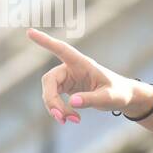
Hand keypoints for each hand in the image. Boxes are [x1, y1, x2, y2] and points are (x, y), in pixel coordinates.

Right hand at [27, 27, 141, 123]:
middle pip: (49, 81)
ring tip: (73, 120)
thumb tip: (72, 102)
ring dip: (56, 108)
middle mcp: (71, 68)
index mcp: (82, 64)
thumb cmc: (119, 93)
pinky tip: (71, 119)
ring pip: (49, 92)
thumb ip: (92, 99)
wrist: (123, 97)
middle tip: (61, 118)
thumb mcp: (109, 98)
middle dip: (52, 100)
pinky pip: (54, 99)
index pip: (62, 50)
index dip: (46, 42)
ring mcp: (67, 78)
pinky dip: (60, 111)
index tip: (29, 32)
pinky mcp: (66, 88)